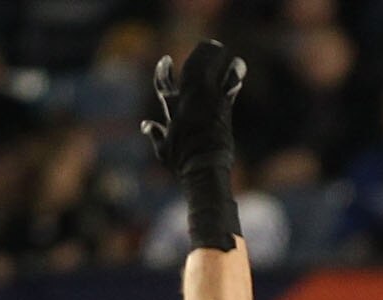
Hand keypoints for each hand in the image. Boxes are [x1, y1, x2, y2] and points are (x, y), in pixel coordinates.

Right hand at [142, 39, 245, 175]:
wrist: (204, 168)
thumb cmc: (184, 165)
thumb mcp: (163, 152)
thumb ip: (155, 135)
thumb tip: (146, 124)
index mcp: (172, 110)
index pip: (164, 85)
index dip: (163, 72)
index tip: (166, 61)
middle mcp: (187, 102)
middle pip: (189, 71)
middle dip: (195, 58)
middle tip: (205, 47)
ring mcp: (205, 103)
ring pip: (208, 72)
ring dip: (214, 59)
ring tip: (221, 50)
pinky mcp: (222, 108)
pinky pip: (228, 86)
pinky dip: (232, 75)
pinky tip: (237, 64)